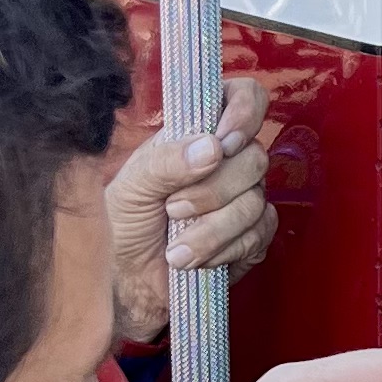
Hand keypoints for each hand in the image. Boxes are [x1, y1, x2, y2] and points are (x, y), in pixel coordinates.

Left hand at [106, 74, 279, 341]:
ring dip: (211, 229)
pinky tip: (196, 260)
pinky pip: (258, 235)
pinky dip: (223, 250)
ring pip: (255, 202)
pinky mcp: (252, 238)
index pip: (243, 97)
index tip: (222, 141)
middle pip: (255, 156)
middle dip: (213, 190)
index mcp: (197, 136)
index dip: (244, 112)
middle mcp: (227, 163)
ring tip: (175, 249)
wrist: (128, 284)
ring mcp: (243, 200)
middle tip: (173, 209)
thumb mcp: (131, 187)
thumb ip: (165, 161)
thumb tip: (212, 147)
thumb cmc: (123, 228)